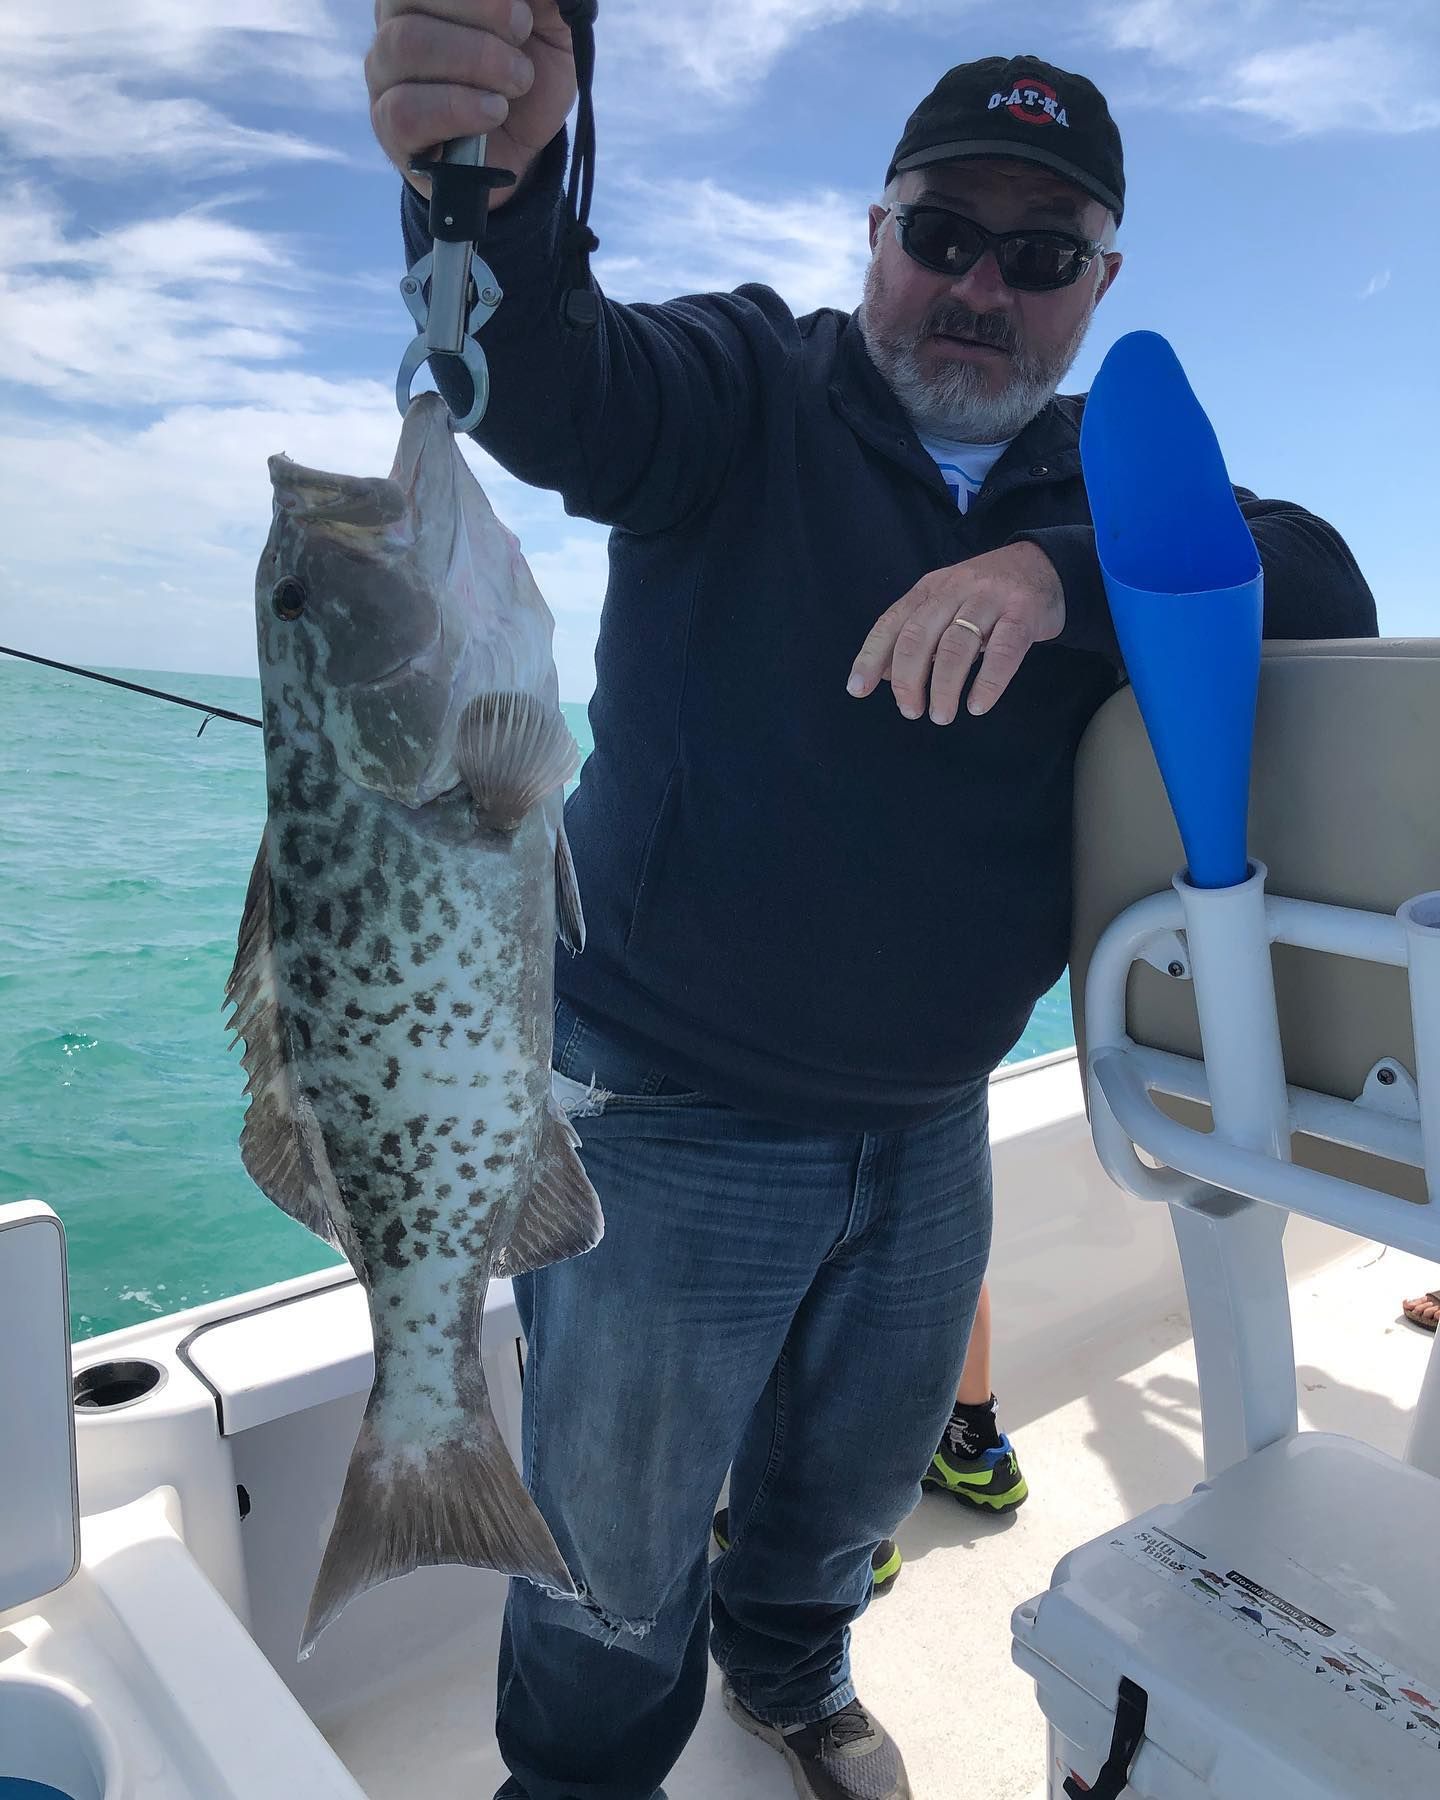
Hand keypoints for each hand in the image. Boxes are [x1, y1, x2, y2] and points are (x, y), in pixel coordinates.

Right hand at [367, 1, 578, 201]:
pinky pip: (404, 111)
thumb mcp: (546, 28)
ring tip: (516, 83)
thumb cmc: (525, 78)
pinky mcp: (389, 130)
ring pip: (405, 45)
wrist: (525, 149)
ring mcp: (384, 77)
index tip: (523, 14)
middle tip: (522, 39)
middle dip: (482, 15)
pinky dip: (458, 109)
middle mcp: (393, 26)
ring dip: (474, 61)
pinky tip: (493, 112)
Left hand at [847, 541, 1065, 722]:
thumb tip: (883, 672)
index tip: (857, 690)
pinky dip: (987, 683)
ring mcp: (990, 600)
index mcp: (929, 590)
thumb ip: (915, 634)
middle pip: (918, 636)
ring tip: (941, 715)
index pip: (891, 623)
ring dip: (943, 687)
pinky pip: (1003, 652)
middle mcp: (954, 590)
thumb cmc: (987, 595)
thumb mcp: (945, 605)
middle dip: (908, 679)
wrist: (1045, 566)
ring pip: (956, 645)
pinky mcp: (1023, 613)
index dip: (871, 657)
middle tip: (911, 711)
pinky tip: (977, 705)